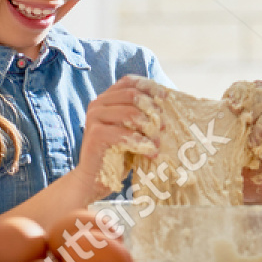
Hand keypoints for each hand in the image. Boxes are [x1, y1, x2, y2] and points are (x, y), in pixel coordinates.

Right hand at [75, 74, 156, 193]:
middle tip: (163, 127)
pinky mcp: (94, 134)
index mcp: (107, 98)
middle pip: (132, 95)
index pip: (129, 82)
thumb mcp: (134, 129)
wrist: (95, 179)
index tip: (165, 98)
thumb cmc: (120, 152)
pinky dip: (141, 143)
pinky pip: (123, 134)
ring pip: (130, 114)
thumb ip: (144, 114)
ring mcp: (94, 118)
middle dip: (152, 110)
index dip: (149, 86)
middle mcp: (98, 104)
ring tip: (157, 143)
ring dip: (149, 129)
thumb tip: (168, 102)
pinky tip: (150, 152)